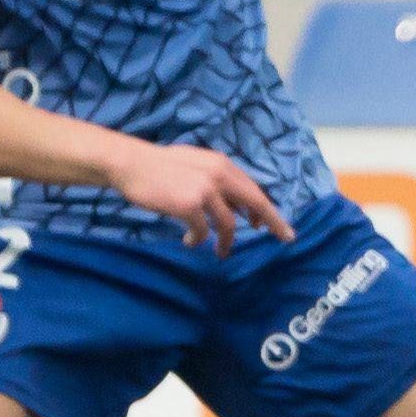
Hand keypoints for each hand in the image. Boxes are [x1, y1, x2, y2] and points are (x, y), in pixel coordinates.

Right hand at [110, 140, 291, 250]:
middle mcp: (219, 174)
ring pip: (228, 223)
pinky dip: (198, 240)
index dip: (267, 209)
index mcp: (222, 164)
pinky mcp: (189, 204)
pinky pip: (203, 231)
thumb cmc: (160, 167)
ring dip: (227, 241)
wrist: (131, 164)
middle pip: (255, 202)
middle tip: (284, 238)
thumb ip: (217, 179)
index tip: (278, 225)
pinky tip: (189, 242)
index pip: (253, 189)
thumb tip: (234, 202)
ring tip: (221, 252)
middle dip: (272, 222)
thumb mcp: (196, 165)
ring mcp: (205, 189)